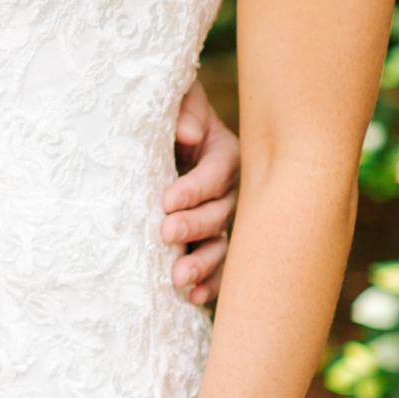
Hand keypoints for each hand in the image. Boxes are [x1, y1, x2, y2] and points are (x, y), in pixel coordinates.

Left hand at [161, 79, 238, 305]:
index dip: (193, 188)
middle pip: (220, 212)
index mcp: (227, 153)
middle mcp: (232, 189)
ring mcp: (226, 217)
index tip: (166, 200)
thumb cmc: (176, 114)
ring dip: (204, 264)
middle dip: (194, 226)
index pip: (214, 173)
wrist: (175, 131)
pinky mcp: (214, 239)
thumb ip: (186, 110)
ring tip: (179, 279)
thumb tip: (187, 134)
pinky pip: (221, 266)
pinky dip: (211, 283)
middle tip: (166, 233)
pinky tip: (195, 297)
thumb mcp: (180, 100)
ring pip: (223, 245)